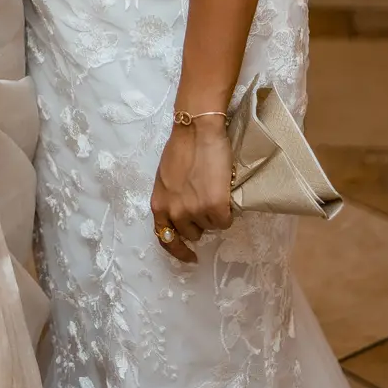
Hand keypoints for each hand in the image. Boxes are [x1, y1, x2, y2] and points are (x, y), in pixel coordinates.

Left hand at [150, 122, 232, 264]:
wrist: (197, 130)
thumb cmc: (181, 148)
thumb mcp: (165, 179)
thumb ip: (170, 199)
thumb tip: (180, 215)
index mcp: (159, 205)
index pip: (165, 239)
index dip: (179, 251)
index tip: (191, 257)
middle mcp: (175, 212)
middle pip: (192, 234)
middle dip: (199, 221)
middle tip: (204, 199)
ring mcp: (195, 211)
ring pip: (211, 227)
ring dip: (214, 214)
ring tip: (213, 189)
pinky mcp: (215, 207)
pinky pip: (225, 222)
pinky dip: (228, 211)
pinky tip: (224, 193)